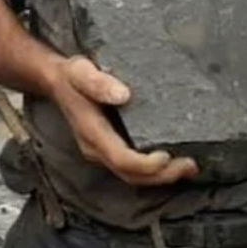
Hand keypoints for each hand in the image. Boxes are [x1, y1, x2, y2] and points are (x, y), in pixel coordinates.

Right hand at [47, 56, 197, 186]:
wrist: (57, 81)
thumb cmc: (71, 76)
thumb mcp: (81, 71)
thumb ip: (98, 82)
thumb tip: (123, 95)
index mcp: (92, 132)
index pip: (120, 158)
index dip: (145, 164)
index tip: (167, 156)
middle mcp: (96, 149)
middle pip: (130, 175)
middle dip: (161, 176)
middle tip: (190, 165)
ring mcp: (102, 152)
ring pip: (132, 176)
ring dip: (161, 176)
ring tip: (188, 166)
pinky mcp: (109, 149)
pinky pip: (132, 168)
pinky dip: (154, 170)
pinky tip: (173, 160)